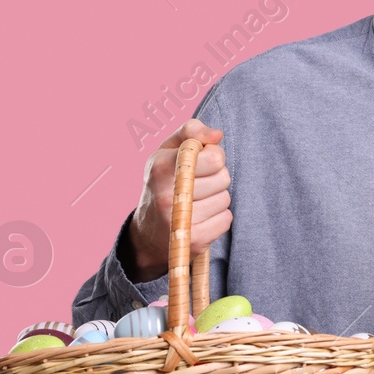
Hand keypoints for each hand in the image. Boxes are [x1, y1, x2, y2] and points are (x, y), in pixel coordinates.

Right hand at [126, 119, 232, 280]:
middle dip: (216, 176)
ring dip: (216, 197)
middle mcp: (166, 195)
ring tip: (196, 199)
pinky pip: (226, 219)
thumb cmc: (163, 181)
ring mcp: (180, 221)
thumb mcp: (167, 151)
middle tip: (198, 181)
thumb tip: (217, 135)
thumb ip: (191, 132)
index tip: (201, 160)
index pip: (214, 158)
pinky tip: (200, 216)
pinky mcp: (193, 241)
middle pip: (223, 177)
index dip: (213, 156)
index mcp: (161, 168)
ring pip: (225, 198)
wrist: (147, 231)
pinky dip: (218, 217)